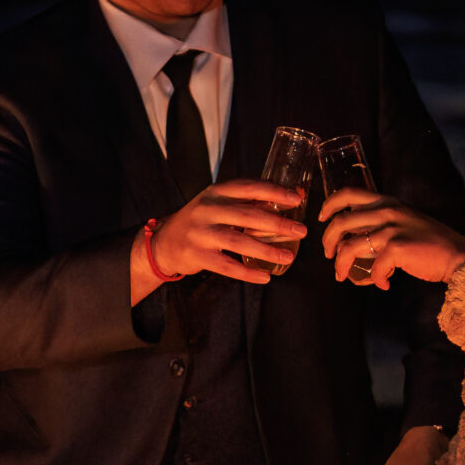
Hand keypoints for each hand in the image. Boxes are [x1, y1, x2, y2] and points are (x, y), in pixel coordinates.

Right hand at [150, 181, 306, 285]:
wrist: (164, 242)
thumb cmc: (202, 221)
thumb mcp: (220, 204)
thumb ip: (251, 201)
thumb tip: (295, 196)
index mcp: (216, 192)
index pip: (249, 188)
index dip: (274, 191)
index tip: (297, 199)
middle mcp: (207, 209)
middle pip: (248, 216)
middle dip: (278, 224)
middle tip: (301, 231)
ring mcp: (201, 233)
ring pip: (239, 242)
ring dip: (267, 250)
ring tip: (287, 257)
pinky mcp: (197, 255)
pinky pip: (227, 266)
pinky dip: (248, 273)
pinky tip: (265, 276)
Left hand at [320, 187, 464, 289]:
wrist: (456, 255)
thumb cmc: (430, 242)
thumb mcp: (404, 220)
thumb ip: (381, 222)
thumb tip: (355, 239)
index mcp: (387, 202)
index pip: (348, 193)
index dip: (329, 205)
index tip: (322, 219)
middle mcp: (387, 211)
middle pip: (341, 222)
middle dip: (328, 241)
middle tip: (329, 255)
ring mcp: (391, 229)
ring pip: (350, 247)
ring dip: (341, 265)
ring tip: (342, 276)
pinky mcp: (397, 248)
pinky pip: (373, 267)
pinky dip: (375, 278)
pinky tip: (383, 283)